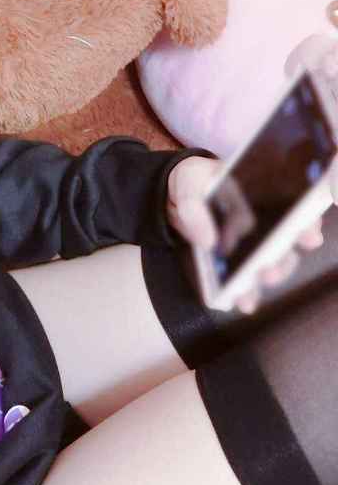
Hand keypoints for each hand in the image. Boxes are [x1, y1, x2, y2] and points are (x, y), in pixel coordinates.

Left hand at [166, 155, 325, 312]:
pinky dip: (245, 293)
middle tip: (268, 270)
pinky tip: (240, 303)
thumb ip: (196, 208)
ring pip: (270, 266)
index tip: (309, 237)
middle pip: (284, 246)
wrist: (174, 192)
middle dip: (281, 262)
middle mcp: (265, 223)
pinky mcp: (236, 262)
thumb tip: (208, 242)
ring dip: (262, 282)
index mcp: (261, 196)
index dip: (306, 225)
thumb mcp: (190, 183)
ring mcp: (252, 245)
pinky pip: (246, 279)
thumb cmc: (194, 180)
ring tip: (249, 296)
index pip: (294, 211)